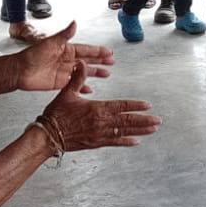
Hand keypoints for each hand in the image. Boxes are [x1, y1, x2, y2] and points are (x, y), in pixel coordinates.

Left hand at [11, 21, 113, 91]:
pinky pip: (75, 84)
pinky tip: (89, 89)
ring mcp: (64, 72)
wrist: (20, 71)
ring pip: (84, 72)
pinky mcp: (60, 83)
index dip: (98, 51)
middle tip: (111, 62)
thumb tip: (74, 22)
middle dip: (100, 61)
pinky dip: (83, 87)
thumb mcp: (50, 42)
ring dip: (95, 73)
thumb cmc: (31, 55)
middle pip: (88, 61)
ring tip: (106, 74)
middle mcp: (67, 60)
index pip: (86, 50)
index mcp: (66, 49)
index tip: (108, 52)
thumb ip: (64, 34)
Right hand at [38, 62, 159, 150]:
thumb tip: (82, 63)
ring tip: (152, 130)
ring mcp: (100, 134)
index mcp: (97, 108)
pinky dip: (126, 141)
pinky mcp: (96, 143)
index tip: (148, 105)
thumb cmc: (56, 114)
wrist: (47, 135)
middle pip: (127, 120)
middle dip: (144, 120)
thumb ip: (78, 78)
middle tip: (158, 120)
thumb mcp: (67, 93)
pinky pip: (115, 142)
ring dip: (140, 130)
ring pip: (124, 131)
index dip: (136, 105)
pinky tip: (135, 142)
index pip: (121, 106)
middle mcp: (101, 122)